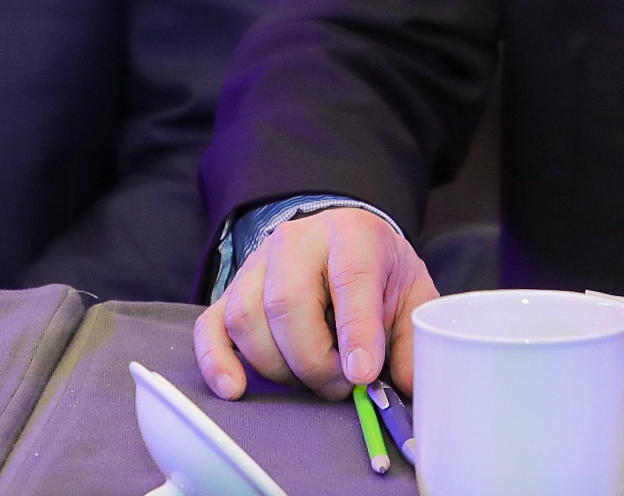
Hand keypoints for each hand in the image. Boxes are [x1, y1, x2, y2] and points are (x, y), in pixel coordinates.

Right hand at [194, 206, 438, 401]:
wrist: (342, 244)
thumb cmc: (378, 275)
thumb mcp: (412, 295)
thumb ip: (413, 339)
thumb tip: (407, 385)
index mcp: (352, 235)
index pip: (350, 277)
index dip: (356, 329)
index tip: (362, 374)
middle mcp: (297, 242)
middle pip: (287, 304)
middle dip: (314, 360)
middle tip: (340, 385)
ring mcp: (257, 264)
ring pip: (246, 319)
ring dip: (277, 366)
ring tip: (310, 379)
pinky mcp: (231, 291)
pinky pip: (210, 326)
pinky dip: (216, 361)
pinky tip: (235, 388)